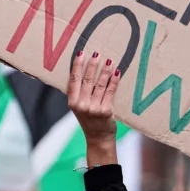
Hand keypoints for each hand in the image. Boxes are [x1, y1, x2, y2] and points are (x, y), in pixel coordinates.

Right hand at [69, 51, 119, 167]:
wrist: (98, 138)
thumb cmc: (89, 120)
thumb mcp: (78, 108)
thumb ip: (78, 93)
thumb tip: (82, 71)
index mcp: (72, 102)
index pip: (73, 80)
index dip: (76, 66)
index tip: (80, 54)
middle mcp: (82, 105)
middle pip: (87, 80)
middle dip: (92, 65)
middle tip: (96, 53)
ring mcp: (94, 108)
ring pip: (100, 84)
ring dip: (105, 70)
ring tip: (109, 60)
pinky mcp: (106, 111)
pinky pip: (110, 92)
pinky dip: (114, 81)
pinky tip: (117, 72)